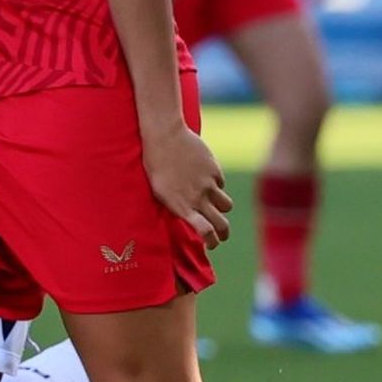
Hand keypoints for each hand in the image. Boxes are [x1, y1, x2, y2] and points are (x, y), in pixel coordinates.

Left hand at [143, 124, 231, 248]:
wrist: (164, 136)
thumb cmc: (155, 165)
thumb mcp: (159, 191)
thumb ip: (176, 206)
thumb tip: (187, 218)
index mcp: (181, 206)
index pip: (205, 232)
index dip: (212, 241)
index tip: (211, 244)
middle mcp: (198, 198)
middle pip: (222, 224)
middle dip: (224, 234)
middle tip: (221, 235)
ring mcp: (208, 184)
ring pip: (227, 206)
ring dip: (222, 209)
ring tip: (216, 207)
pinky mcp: (214, 170)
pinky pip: (221, 184)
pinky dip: (216, 185)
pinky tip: (204, 179)